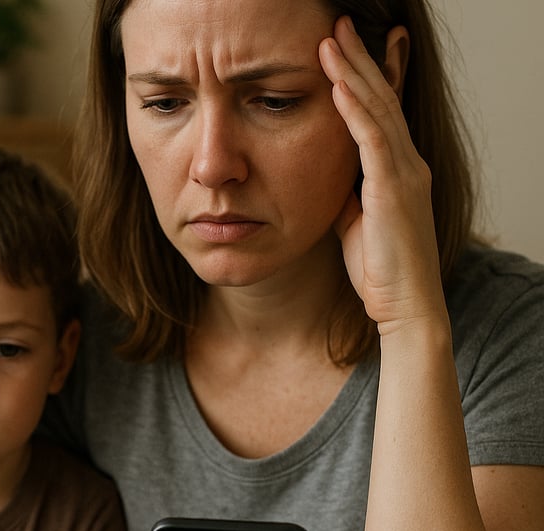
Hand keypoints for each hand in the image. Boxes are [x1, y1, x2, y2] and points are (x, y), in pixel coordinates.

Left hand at [318, 16, 445, 334]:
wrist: (403, 304)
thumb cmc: (380, 268)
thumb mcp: (355, 222)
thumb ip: (345, 194)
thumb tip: (323, 177)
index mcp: (397, 171)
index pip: (379, 113)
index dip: (361, 79)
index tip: (339, 51)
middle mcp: (407, 164)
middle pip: (380, 99)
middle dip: (356, 61)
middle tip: (335, 26)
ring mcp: (404, 174)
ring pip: (378, 111)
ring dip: (353, 73)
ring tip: (332, 40)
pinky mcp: (394, 190)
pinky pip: (374, 141)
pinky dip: (356, 112)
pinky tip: (339, 87)